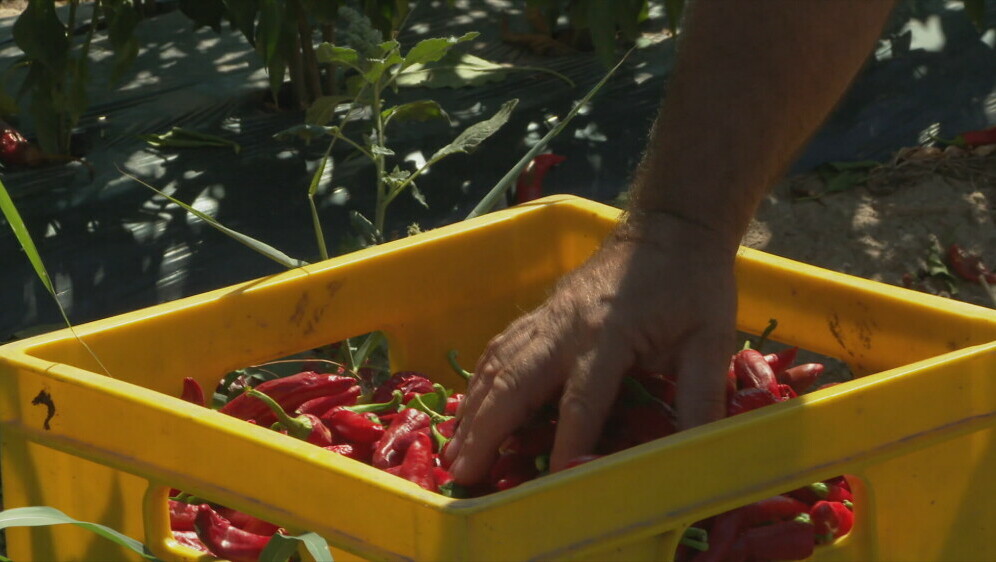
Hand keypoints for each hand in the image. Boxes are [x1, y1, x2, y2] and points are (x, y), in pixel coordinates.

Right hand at [444, 211, 738, 484]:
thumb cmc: (693, 283)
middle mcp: (567, 325)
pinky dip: (480, 380)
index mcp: (610, 334)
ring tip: (454, 450)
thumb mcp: (712, 338)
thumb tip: (698, 454)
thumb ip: (700, 396)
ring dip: (474, 409)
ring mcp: (548, 316)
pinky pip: (501, 347)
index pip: (582, 398)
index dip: (568, 442)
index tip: (552, 481)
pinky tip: (469, 407)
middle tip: (463, 473)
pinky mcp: (542, 312)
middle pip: (517, 382)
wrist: (669, 225)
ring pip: (499, 365)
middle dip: (487, 430)